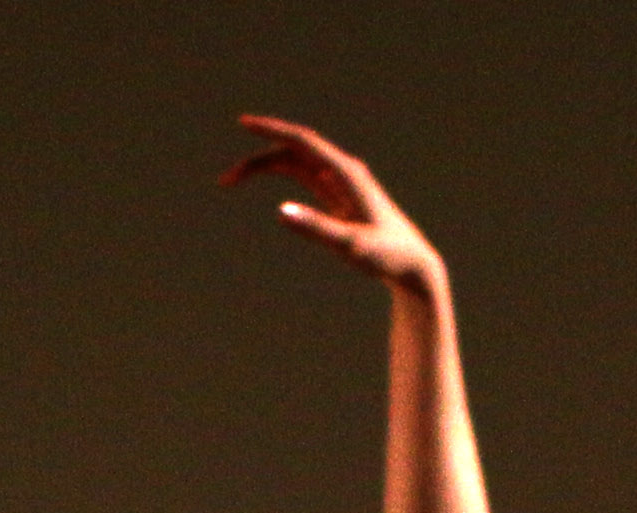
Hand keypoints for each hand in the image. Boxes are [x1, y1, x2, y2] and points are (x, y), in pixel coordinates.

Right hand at [221, 115, 441, 291]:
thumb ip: (317, 228)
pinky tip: (256, 177)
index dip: (272, 130)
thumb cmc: (386, 255)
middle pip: (292, 150)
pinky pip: (301, 175)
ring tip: (230, 181)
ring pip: (293, 163)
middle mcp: (341, 171)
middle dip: (258, 157)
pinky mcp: (336, 196)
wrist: (411, 264)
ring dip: (263, 166)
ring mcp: (338, 182)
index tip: (244, 123)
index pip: (302, 141)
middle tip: (226, 179)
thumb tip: (281, 211)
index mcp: (346, 173)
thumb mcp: (351, 246)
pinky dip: (277, 173)